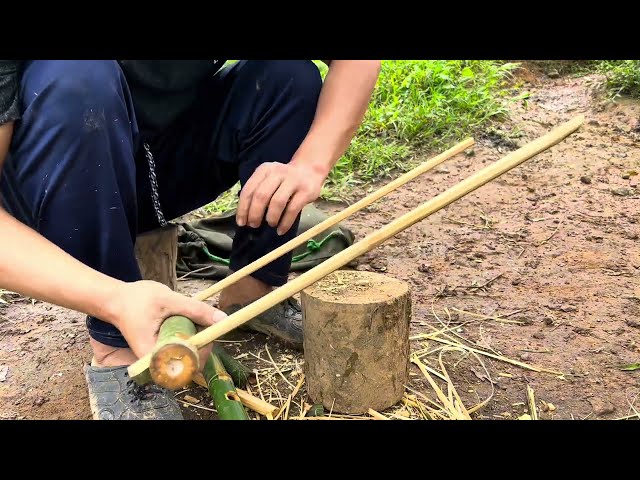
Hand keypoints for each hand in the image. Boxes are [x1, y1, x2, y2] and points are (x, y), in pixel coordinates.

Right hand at [110, 280, 226, 366]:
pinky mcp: (163, 352)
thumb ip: (195, 310)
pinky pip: (183, 350)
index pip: (187, 368)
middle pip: (191, 364)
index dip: (203, 352)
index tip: (208, 334)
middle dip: (203, 345)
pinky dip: (190, 337)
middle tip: (205, 323)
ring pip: (189, 357)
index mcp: (154, 358)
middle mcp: (157, 364)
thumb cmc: (136, 301)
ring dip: (198, 340)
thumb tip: (223, 318)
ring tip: (195, 321)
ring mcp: (160, 359)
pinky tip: (189, 323)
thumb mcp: (168, 301)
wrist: (116, 300)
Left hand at [236, 161, 325, 234]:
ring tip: (270, 224)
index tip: (241, 222)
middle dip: (255, 214)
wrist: (310, 170)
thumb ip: (258, 192)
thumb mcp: (269, 179)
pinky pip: (292, 209)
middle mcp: (277, 173)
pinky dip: (285, 223)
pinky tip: (281, 230)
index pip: (249, 190)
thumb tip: (246, 218)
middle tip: (254, 225)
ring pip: (277, 202)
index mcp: (264, 170)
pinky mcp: (306, 191)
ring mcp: (293, 181)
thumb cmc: (284, 180)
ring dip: (271, 217)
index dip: (243, 208)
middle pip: (261, 196)